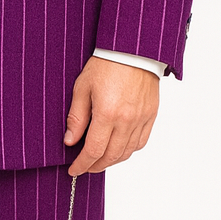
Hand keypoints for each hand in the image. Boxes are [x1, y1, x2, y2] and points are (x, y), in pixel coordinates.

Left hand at [64, 56, 159, 175]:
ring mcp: (141, 119)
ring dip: (112, 161)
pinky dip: (128, 151)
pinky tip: (118, 149)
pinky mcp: (151, 115)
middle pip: (111, 156)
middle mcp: (127, 120)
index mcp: (107, 113)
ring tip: (99, 161)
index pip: (93, 150)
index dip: (82, 164)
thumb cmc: (106, 64)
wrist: (133, 49)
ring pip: (127, 152)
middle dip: (95, 166)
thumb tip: (70, 140)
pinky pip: (141, 142)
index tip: (74, 170)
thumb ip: (77, 117)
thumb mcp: (82, 87)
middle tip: (84, 167)